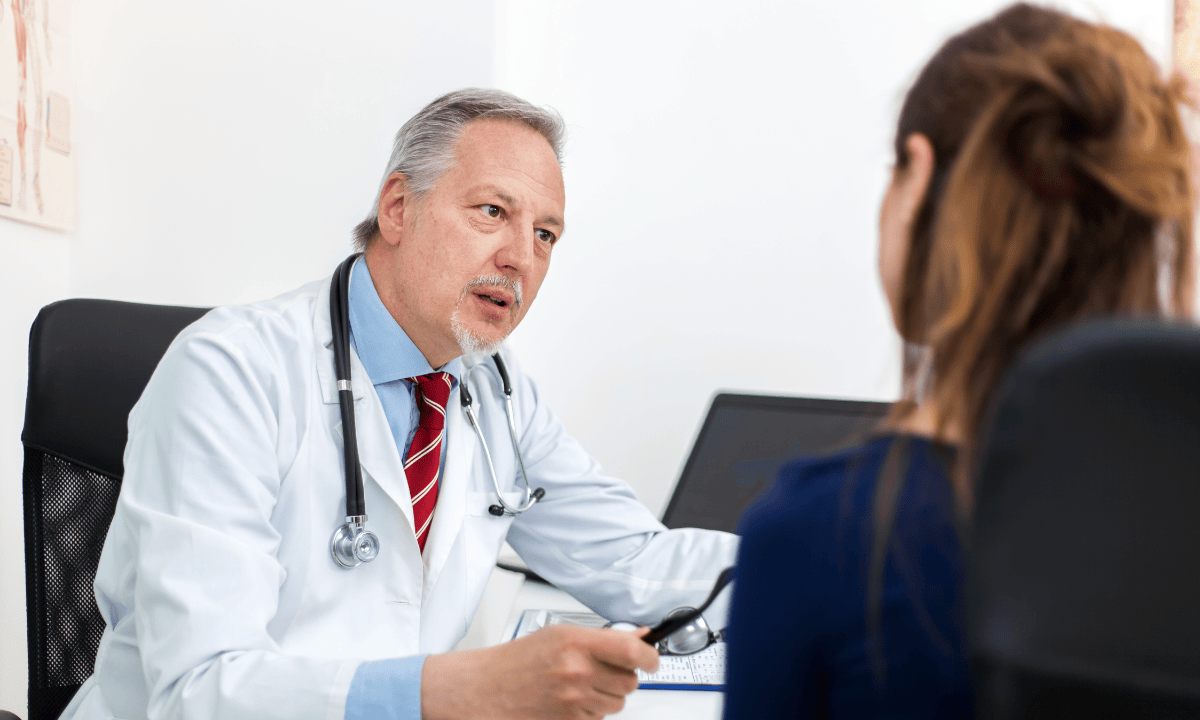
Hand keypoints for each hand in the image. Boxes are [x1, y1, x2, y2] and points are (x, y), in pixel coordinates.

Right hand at [421, 623, 659, 719]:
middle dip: (623, 676)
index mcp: (576, 643)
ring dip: (608, 695)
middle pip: (630, 681)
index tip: (652, 658)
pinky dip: (593, 710)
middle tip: (604, 669)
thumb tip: (638, 637)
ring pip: (618, 703)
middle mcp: (577, 672)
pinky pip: (600, 718)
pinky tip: (572, 699)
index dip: (650, 656)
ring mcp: (574, 701)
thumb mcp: (560, 634)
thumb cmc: (519, 660)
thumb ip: (603, 636)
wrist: (487, 689)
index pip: (632, 652)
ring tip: (582, 684)